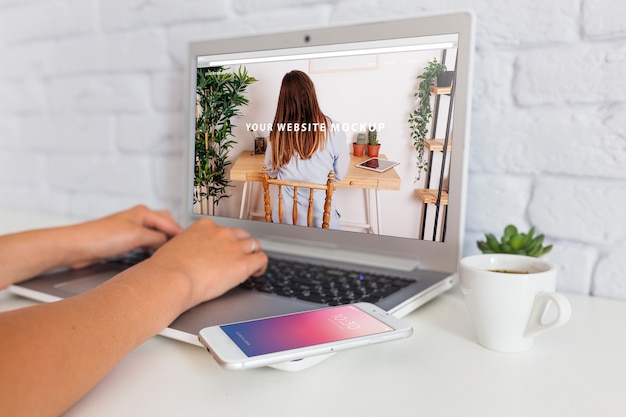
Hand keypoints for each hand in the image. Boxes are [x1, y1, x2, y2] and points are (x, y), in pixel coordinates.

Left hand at [67, 205, 182, 268]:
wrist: (76, 248)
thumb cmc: (100, 237)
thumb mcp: (136, 236)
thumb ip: (157, 238)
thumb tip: (170, 243)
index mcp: (143, 212)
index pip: (170, 222)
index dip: (181, 235)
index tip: (192, 246)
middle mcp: (138, 219)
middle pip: (165, 226)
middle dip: (173, 237)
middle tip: (183, 250)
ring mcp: (131, 231)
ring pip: (155, 236)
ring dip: (162, 245)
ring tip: (171, 256)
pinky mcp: (124, 243)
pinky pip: (145, 245)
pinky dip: (152, 251)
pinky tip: (153, 259)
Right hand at [145, 218, 267, 308]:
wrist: (170, 279)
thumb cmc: (165, 269)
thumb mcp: (173, 247)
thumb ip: (185, 246)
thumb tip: (184, 255)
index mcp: (204, 226)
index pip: (222, 229)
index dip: (225, 241)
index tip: (223, 249)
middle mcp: (221, 233)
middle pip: (241, 235)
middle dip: (241, 245)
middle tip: (239, 257)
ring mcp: (233, 247)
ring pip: (254, 245)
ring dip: (253, 254)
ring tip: (251, 265)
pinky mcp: (242, 264)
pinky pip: (261, 259)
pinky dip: (261, 265)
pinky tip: (257, 272)